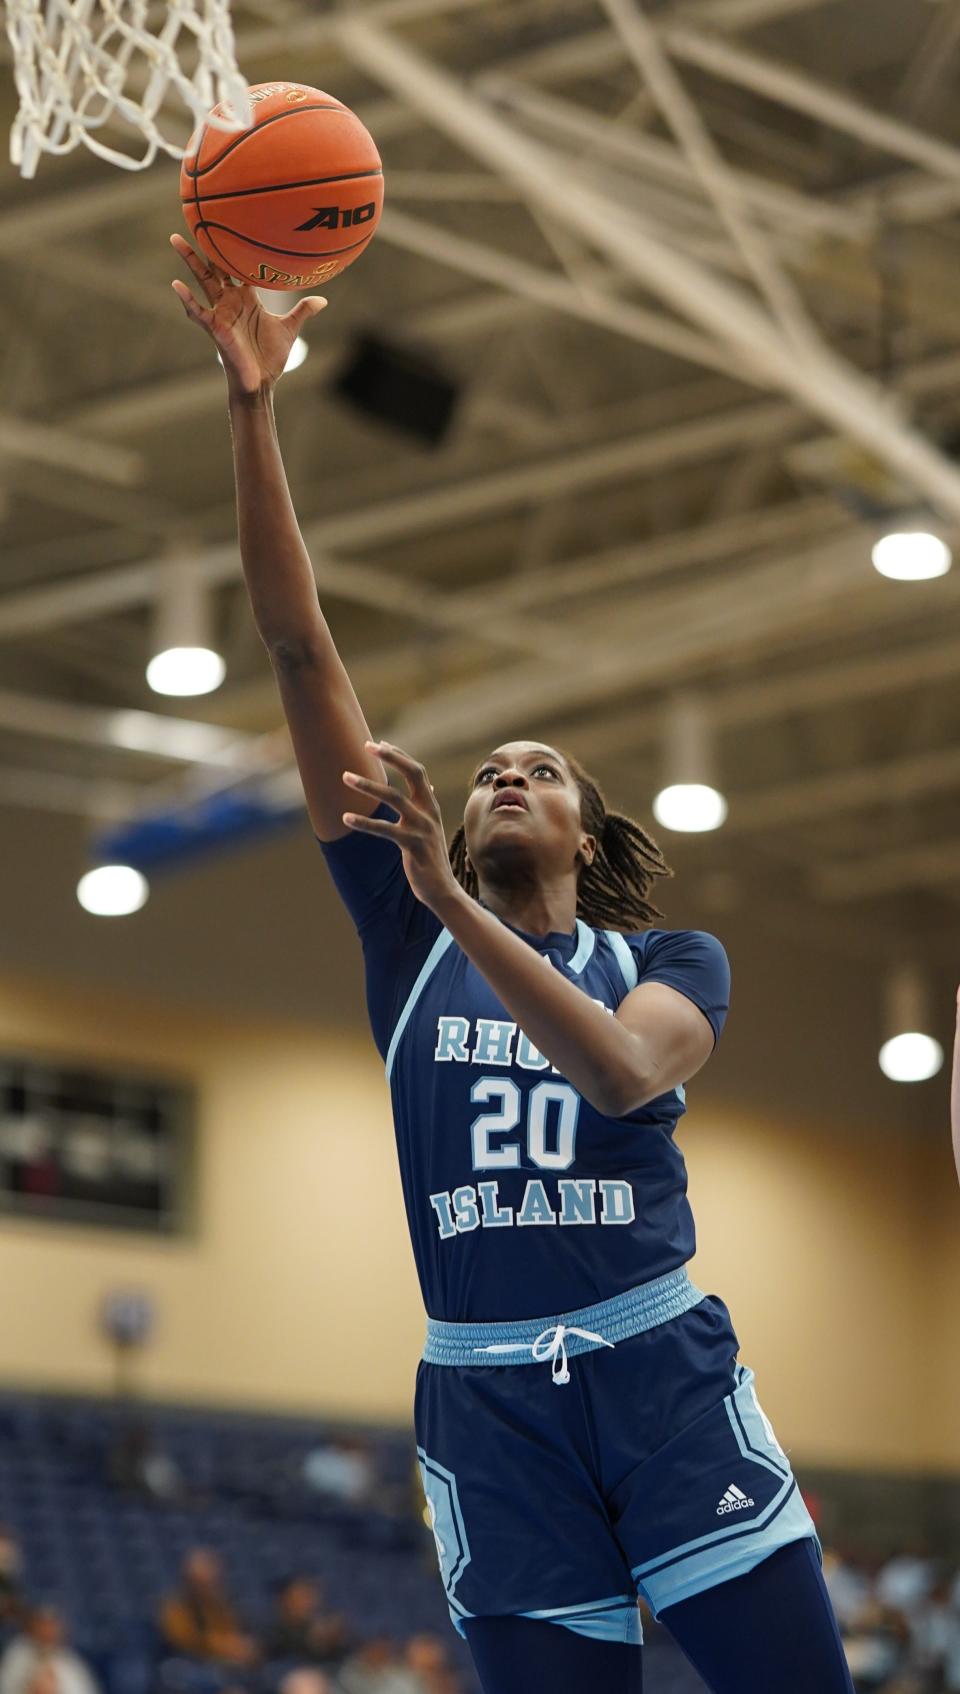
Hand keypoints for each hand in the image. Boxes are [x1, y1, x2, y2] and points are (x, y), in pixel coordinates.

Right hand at [170, 233, 326, 396]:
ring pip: (202, 281)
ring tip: (176, 240)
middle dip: (204, 246)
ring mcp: (221, 313)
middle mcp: (230, 300)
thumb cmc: (270, 356)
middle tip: (195, 220)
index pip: (236, 266)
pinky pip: (198, 312)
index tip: (229, 223)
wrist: (263, 382)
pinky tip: (176, 285)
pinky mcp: (216, 328)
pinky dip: (187, 300)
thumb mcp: (289, 328)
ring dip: (189, 261)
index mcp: (246, 297)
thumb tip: (323, 300)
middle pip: (214, 267)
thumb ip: (302, 310)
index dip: (232, 247)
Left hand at [342, 741, 462, 912]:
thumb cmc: (430, 858)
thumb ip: (427, 806)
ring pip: (394, 797)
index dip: (399, 756)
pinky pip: (384, 829)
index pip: (417, 771)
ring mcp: (422, 828)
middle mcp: (429, 812)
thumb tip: (428, 785)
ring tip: (346, 776)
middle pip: (412, 774)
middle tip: (367, 745)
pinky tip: (345, 818)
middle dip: (390, 757)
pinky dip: (363, 823)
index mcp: (431, 806)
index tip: (379, 743)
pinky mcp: (412, 845)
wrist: (442, 890)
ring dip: (367, 785)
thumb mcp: (431, 827)